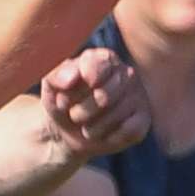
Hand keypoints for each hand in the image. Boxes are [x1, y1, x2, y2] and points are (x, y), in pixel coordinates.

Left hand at [45, 46, 152, 160]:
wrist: (68, 131)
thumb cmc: (62, 101)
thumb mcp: (51, 87)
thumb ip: (56, 76)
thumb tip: (72, 78)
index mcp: (104, 58)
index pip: (96, 69)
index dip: (76, 90)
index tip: (63, 100)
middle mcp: (126, 73)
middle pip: (104, 96)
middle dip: (82, 111)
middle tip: (74, 115)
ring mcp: (138, 95)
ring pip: (116, 115)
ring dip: (93, 127)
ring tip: (85, 126)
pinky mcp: (144, 119)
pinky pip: (129, 130)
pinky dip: (110, 137)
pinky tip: (103, 134)